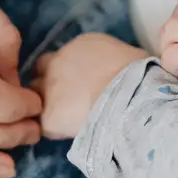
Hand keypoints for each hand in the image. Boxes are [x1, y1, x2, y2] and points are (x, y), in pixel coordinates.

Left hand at [32, 33, 149, 139]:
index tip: (79, 83)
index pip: (63, 56)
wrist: (131, 99)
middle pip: (41, 71)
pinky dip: (55, 129)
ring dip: (48, 106)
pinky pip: (45, 125)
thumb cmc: (140, 77)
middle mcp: (58, 61)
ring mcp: (48, 88)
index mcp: (81, 44)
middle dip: (50, 84)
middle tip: (67, 101)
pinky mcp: (47, 116)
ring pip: (37, 98)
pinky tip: (69, 133)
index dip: (68, 71)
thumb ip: (112, 60)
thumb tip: (118, 70)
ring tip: (68, 120)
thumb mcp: (128, 56)